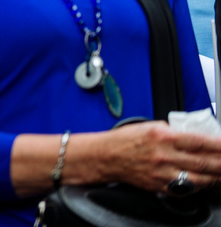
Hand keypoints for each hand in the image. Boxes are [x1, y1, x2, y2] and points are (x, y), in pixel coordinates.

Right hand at [88, 121, 220, 192]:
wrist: (106, 156)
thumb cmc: (124, 140)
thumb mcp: (149, 126)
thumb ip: (173, 130)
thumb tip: (192, 133)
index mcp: (163, 137)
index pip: (200, 141)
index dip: (219, 145)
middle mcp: (164, 155)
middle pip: (204, 162)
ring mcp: (163, 173)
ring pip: (199, 179)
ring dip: (215, 177)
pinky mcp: (160, 186)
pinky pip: (186, 189)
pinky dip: (199, 186)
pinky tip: (206, 182)